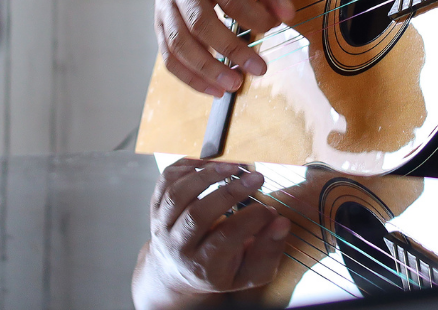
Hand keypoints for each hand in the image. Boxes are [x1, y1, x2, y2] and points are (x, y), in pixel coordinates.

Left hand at [134, 159, 291, 308]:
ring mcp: (163, 225)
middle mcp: (177, 246)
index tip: (270, 210)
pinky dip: (185, 167)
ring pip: (178, 195)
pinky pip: (165, 181)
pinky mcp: (156, 207)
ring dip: (206, 175)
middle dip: (230, 193)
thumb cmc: (219, 270)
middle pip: (197, 215)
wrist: (177, 273)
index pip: (225, 239)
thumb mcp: (248, 274)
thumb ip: (267, 251)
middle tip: (257, 178)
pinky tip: (208, 164)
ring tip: (233, 166)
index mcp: (202, 266)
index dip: (251, 220)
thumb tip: (281, 223)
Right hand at [153, 0, 295, 97]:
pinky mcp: (160, 22)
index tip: (274, 27)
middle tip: (259, 69)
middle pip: (200, 23)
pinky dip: (188, 76)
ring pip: (179, 43)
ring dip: (207, 69)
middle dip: (231, 50)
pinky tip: (213, 89)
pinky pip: (169, 55)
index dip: (253, 18)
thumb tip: (286, 15)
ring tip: (235, 84)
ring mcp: (166, 4)